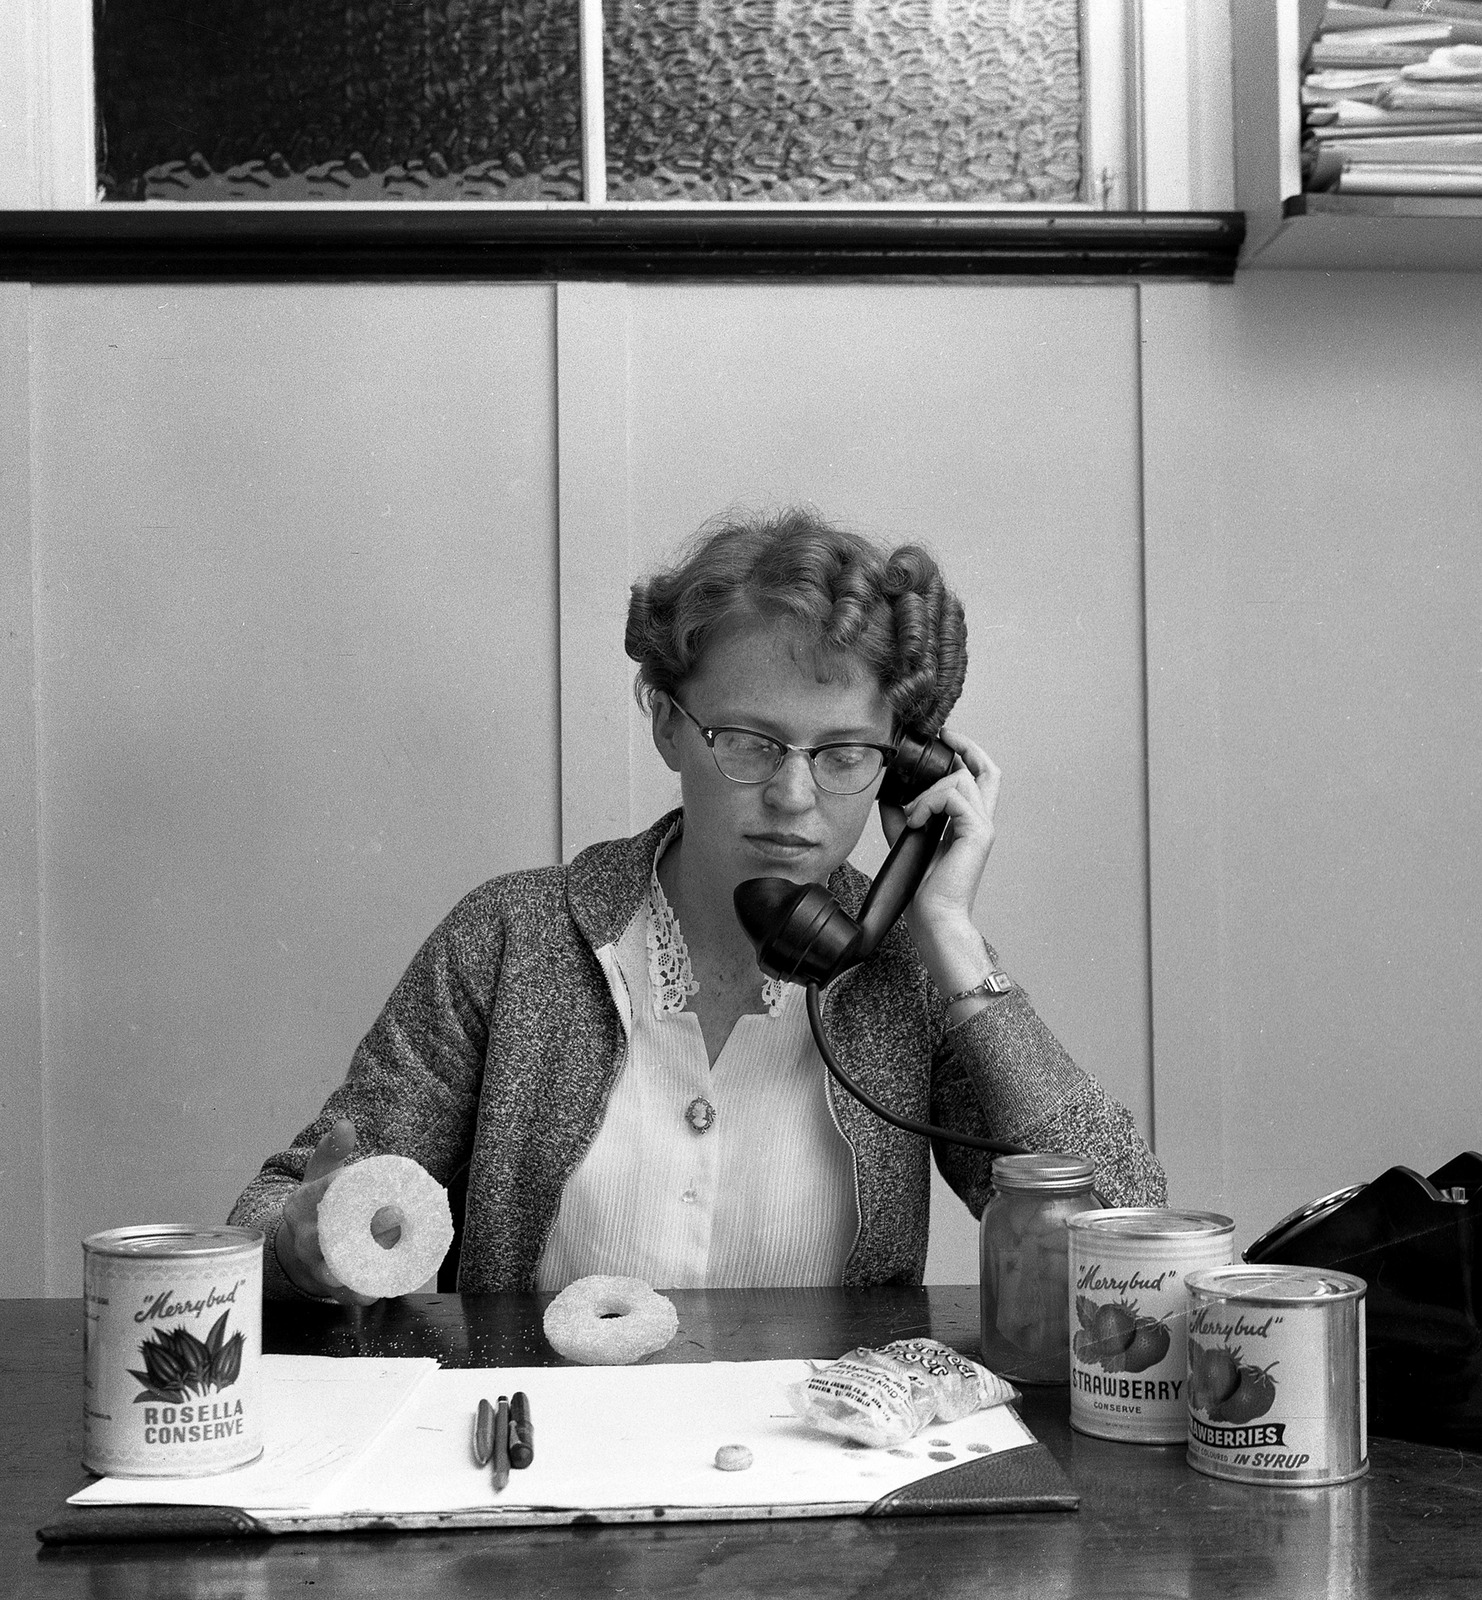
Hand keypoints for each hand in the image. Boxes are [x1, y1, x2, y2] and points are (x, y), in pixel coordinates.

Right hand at [273, 1118, 380, 1305]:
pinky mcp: (330, 1288)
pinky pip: (346, 1295)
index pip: (319, 1192)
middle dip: (358, 1229)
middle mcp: (304, 1237)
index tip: (365, 1177)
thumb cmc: (318, 1206)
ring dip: (361, 1266)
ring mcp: (314, 1266)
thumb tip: (345, 1125)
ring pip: (334, 1271)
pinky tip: (382, 1286)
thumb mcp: (319, 1174)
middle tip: (395, 1216)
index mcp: (300, 1205)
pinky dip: (362, 1294)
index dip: (340, 1185)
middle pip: (326, 1237)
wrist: (297, 1249)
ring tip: (393, 1253)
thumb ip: (333, 1149)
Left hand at [879, 727, 1001, 989]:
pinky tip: (916, 822)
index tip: (946, 738)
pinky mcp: (978, 834)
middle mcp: (982, 821)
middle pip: (988, 770)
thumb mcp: (906, 839)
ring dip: (929, 790)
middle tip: (942, 737)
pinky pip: (954, 798)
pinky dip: (930, 803)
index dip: (968, 753)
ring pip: (962, 780)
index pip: (982, 778)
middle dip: (965, 748)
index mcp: (970, 822)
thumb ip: (901, 814)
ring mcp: (983, 827)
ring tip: (911, 815)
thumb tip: (886, 793)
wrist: (934, 917)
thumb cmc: (923, 887)